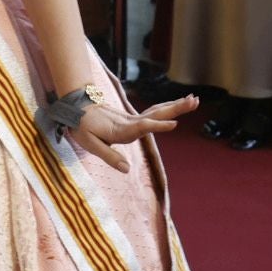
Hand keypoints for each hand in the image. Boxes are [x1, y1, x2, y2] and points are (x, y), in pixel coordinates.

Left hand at [70, 94, 198, 173]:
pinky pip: (153, 112)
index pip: (142, 127)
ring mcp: (131, 118)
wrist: (76, 107)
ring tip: (194, 100)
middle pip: (156, 113)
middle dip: (176, 108)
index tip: (174, 123)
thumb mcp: (89, 144)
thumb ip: (109, 156)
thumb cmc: (81, 127)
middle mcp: (129, 122)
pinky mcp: (132, 118)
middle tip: (195, 101)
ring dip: (175, 105)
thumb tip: (127, 170)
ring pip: (157, 111)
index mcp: (121, 130)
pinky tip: (177, 106)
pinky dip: (166, 108)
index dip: (157, 126)